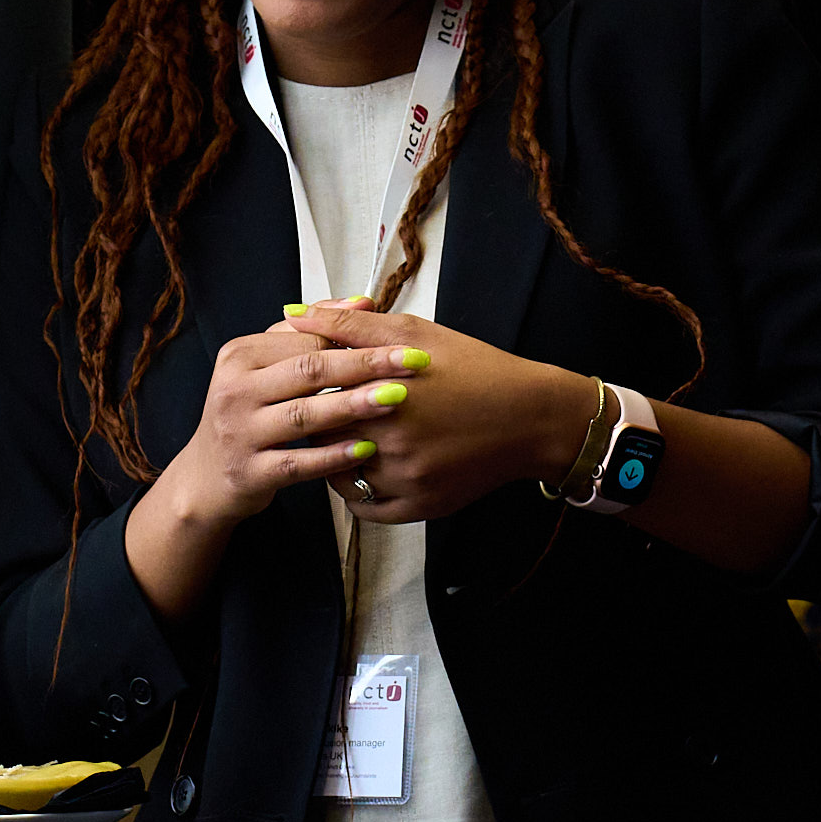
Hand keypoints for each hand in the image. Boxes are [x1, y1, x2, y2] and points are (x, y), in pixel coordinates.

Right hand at [128, 314, 435, 623]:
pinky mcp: (250, 473)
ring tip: (395, 398)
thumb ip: (308, 332)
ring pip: (305, 415)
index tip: (399, 337)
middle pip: (308, 370)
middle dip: (364, 363)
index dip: (354, 336)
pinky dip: (333, 455)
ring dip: (354, 405)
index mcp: (240, 355)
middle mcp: (234, 390)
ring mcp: (240, 432)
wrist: (207, 476)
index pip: (304, 339)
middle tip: (410, 361)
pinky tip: (365, 449)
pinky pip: (298, 463)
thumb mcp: (263, 367)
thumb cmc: (247, 414)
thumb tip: (362, 303)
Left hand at [287, 299, 598, 523]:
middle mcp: (391, 441)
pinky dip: (355, 489)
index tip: (313, 381)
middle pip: (322, 435)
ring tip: (347, 434)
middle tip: (326, 409)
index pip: (313, 393)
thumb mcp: (411, 332)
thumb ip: (347, 324)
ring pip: (338, 474)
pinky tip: (364, 465)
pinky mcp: (419, 506)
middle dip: (318, 421)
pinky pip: (364, 507)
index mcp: (381, 392)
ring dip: (334, 456)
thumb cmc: (471, 367)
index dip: (307, 386)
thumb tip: (290, 314)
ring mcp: (405, 478)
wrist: (530, 416)